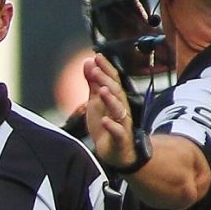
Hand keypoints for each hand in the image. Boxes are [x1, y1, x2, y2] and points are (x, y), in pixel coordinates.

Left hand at [82, 55, 141, 172]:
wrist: (115, 153)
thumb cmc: (106, 125)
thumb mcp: (96, 102)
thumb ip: (92, 83)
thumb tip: (88, 62)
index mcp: (115, 99)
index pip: (112, 80)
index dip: (105, 68)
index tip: (97, 56)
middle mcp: (121, 109)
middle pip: (116, 92)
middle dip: (106, 80)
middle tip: (95, 70)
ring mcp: (122, 124)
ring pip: (119, 110)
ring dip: (110, 100)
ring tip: (101, 91)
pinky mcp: (121, 139)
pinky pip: (118, 132)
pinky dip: (111, 126)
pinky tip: (104, 121)